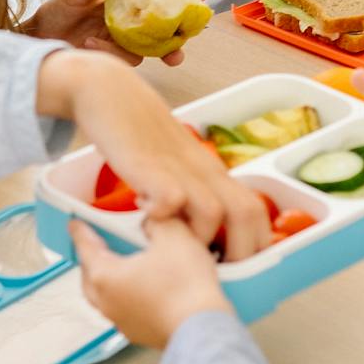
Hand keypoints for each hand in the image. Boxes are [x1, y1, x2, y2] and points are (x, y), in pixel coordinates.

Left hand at [20, 0, 185, 67]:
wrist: (38, 39)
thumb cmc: (55, 12)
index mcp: (127, 1)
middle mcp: (130, 23)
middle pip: (165, 32)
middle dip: (178, 41)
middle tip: (181, 45)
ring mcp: (122, 42)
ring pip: (146, 51)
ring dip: (129, 48)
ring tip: (99, 39)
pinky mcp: (112, 58)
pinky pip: (122, 60)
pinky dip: (107, 52)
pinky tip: (88, 43)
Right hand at [40, 52, 273, 259]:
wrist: (109, 91)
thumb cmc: (139, 132)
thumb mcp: (175, 163)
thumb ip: (188, 190)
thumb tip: (195, 230)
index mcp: (212, 172)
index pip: (254, 210)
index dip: (255, 243)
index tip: (238, 267)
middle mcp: (203, 170)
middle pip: (247, 214)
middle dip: (240, 253)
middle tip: (216, 272)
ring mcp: (179, 167)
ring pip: (214, 213)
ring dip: (198, 239)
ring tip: (173, 246)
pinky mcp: (149, 165)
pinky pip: (170, 199)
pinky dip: (163, 217)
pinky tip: (144, 217)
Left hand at [69, 219, 230, 349]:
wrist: (203, 329)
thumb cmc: (186, 286)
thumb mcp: (174, 235)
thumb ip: (157, 220)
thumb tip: (150, 221)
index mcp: (104, 275)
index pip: (85, 247)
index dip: (80, 231)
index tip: (75, 224)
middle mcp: (107, 302)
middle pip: (89, 276)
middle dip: (92, 259)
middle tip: (100, 246)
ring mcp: (122, 321)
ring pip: (104, 297)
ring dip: (109, 281)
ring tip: (124, 268)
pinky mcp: (139, 334)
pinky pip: (124, 311)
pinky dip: (127, 298)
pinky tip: (144, 291)